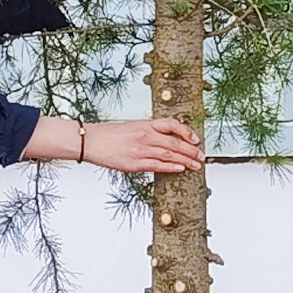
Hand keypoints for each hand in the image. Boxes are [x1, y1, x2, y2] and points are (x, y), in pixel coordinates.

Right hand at [68, 117, 203, 175]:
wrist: (91, 141)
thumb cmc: (109, 134)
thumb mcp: (132, 127)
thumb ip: (149, 132)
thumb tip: (167, 139)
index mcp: (145, 124)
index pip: (172, 125)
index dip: (187, 131)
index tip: (195, 139)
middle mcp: (145, 136)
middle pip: (174, 142)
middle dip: (191, 150)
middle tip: (201, 156)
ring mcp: (140, 150)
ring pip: (169, 155)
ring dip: (185, 160)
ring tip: (196, 165)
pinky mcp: (134, 164)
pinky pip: (157, 166)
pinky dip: (171, 167)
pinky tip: (180, 169)